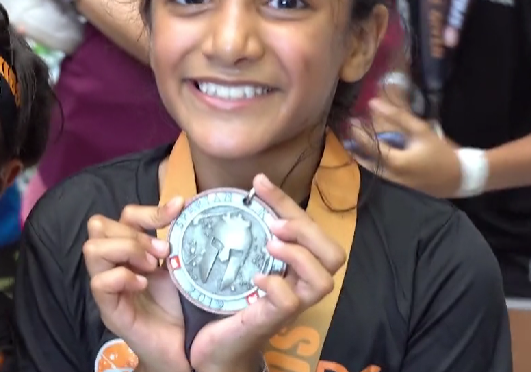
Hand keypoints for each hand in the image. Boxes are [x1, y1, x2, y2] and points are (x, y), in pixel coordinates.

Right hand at [83, 197, 191, 371]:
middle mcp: (116, 265)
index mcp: (134, 251)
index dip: (148, 209)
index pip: (124, 215)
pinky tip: (144, 284)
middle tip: (161, 252)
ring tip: (152, 267)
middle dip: (133, 233)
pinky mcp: (110, 310)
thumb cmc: (187, 308)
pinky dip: (123, 277)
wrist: (190, 349)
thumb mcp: (185, 265)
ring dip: (126, 251)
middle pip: (98, 225)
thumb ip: (180, 239)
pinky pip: (99, 283)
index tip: (180, 208)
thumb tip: (184, 205)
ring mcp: (110, 288)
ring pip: (91, 249)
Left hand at [189, 174, 345, 371]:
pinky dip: (276, 285)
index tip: (259, 182)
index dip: (286, 201)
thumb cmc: (217, 302)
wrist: (209, 347)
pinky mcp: (270, 321)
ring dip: (299, 254)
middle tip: (274, 222)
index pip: (309, 228)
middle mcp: (296, 284)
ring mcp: (288, 305)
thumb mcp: (225, 262)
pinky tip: (256, 277)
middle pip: (332, 252)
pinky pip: (290, 302)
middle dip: (305, 227)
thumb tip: (199, 198)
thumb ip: (225, 235)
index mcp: (289, 265)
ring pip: (323, 279)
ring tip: (271, 242)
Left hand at [349, 97, 461, 197]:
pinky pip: (379, 170)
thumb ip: (397, 117)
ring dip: (361, 152)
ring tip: (354, 138)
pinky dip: (372, 159)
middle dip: (355, 144)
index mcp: (394, 162)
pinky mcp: (399, 184)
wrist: (460, 178)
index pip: (368, 146)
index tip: (350, 121)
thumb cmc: (441, 153)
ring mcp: (393, 182)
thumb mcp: (421, 131)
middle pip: (364, 158)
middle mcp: (389, 174)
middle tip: (348, 129)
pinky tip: (370, 150)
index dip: (357, 133)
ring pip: (370, 166)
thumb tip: (373, 104)